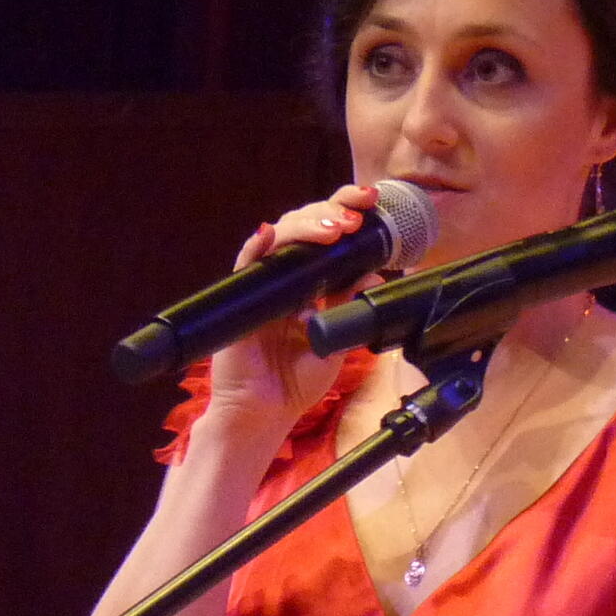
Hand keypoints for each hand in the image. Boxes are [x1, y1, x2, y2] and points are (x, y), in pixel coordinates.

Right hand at [202, 182, 380, 431]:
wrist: (265, 413)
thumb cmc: (296, 382)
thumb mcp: (335, 342)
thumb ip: (349, 307)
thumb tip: (374, 272)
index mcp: (313, 283)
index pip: (329, 236)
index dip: (347, 213)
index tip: (371, 202)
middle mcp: (289, 277)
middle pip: (306, 226)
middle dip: (331, 212)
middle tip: (354, 218)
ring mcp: (265, 283)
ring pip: (280, 235)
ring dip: (306, 226)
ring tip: (333, 230)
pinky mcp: (242, 297)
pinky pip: (246, 264)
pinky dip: (255, 246)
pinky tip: (268, 234)